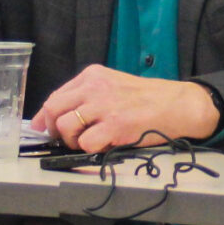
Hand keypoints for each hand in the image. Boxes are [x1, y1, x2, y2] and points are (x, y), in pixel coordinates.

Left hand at [30, 65, 220, 152]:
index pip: (56, 96)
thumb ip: (87, 96)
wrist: (179, 105)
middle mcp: (95, 87)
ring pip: (66, 128)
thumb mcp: (114, 85)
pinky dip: (91, 149)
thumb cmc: (148, 98)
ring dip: (73, 141)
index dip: (46, 116)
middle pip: (54, 109)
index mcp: (93, 75)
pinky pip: (85, 143)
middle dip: (55, 128)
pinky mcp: (115, 126)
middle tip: (66, 138)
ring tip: (90, 141)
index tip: (44, 127)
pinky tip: (106, 143)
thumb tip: (55, 118)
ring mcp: (105, 106)